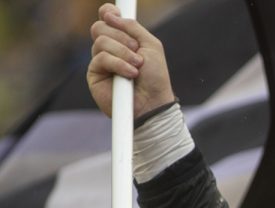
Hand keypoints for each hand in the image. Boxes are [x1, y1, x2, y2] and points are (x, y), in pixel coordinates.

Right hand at [87, 3, 175, 118]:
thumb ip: (133, 27)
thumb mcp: (151, 46)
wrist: (153, 103)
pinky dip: (119, 64)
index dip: (107, 13)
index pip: (106, 18)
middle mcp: (109, 48)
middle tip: (137, 50)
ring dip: (123, 52)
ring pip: (101, 41)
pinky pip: (101, 58)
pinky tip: (130, 74)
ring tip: (137, 66)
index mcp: (122, 39)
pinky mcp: (94, 74)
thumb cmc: (155, 78)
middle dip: (121, 37)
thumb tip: (110, 14)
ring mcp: (100, 61)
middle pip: (99, 27)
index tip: (114, 14)